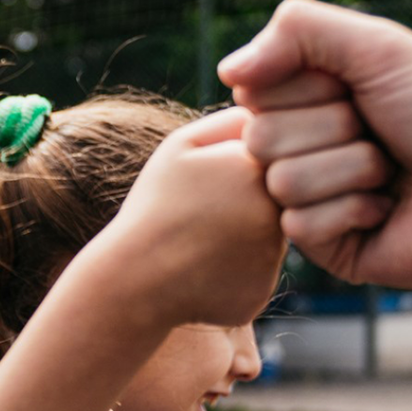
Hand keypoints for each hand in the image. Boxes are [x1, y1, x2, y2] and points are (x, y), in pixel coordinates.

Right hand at [99, 106, 285, 327]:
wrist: (134, 278)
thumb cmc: (155, 206)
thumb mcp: (181, 147)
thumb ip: (231, 123)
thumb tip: (269, 119)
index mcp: (256, 169)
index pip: (269, 160)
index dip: (233, 171)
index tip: (204, 186)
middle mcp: (275, 211)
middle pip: (277, 200)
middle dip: (245, 205)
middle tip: (201, 218)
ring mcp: (271, 257)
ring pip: (269, 238)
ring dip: (242, 239)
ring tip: (198, 245)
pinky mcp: (263, 290)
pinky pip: (257, 274)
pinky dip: (234, 273)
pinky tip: (202, 271)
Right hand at [220, 0, 411, 289]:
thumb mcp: (378, 47)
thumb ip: (297, 31)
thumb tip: (228, 70)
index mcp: (318, 97)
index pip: (256, 92)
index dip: (307, 90)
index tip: (357, 90)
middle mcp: (312, 146)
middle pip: (260, 139)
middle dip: (330, 132)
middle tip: (380, 134)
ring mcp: (319, 199)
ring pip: (279, 184)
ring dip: (347, 172)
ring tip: (391, 174)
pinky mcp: (332, 248)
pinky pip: (299, 229)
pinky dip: (350, 213)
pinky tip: (387, 210)